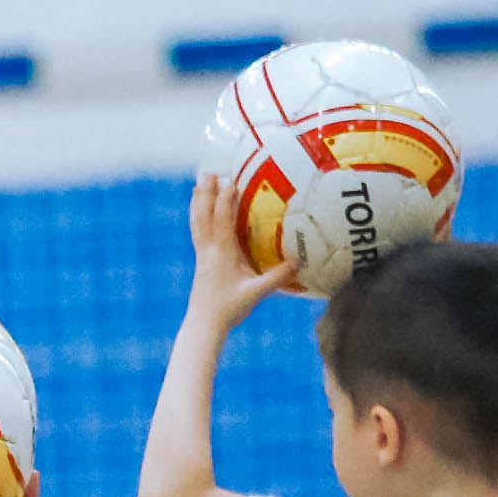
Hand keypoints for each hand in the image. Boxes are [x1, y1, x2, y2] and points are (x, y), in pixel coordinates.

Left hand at [185, 171, 295, 333]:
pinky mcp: (201, 262)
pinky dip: (199, 218)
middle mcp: (208, 250)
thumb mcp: (257, 292)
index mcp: (221, 253)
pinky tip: (201, 214)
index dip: (225, 199)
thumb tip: (300, 261)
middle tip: (208, 172)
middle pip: (204, 216)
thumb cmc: (230, 308)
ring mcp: (202, 255)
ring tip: (198, 186)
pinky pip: (198, 233)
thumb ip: (278, 277)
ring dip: (198, 203)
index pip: (222, 220)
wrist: (204, 324)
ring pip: (197, 223)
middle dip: (206, 193)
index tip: (229, 180)